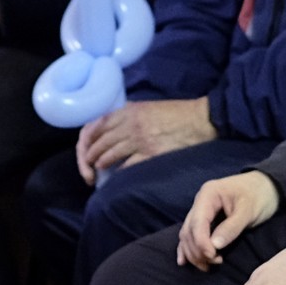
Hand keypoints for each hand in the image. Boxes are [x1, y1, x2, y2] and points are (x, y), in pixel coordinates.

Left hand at [75, 98, 214, 181]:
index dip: (85, 142)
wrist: (200, 120)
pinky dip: (118, 172)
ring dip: (99, 165)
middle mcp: (130, 124)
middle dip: (88, 158)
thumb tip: (109, 130)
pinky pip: (126, 166)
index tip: (85, 151)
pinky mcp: (151, 153)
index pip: (94, 126)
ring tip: (97, 172)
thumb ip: (127, 116)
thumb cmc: (175, 114)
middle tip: (88, 168)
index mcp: (127, 111)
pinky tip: (116, 176)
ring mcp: (140, 139)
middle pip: (98, 143)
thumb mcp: (146, 107)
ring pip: (108, 155)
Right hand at [178, 171, 280, 267]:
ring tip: (208, 266)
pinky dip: (187, 248)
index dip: (201, 242)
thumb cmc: (259, 196)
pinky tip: (183, 261)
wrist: (266, 186)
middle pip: (189, 230)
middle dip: (198, 250)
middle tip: (214, 263)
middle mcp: (200, 201)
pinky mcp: (204, 219)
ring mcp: (200, 209)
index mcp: (209, 194)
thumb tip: (214, 246)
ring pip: (187, 234)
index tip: (212, 257)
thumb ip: (231, 228)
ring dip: (194, 252)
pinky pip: (190, 234)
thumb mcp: (248, 211)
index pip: (198, 222)